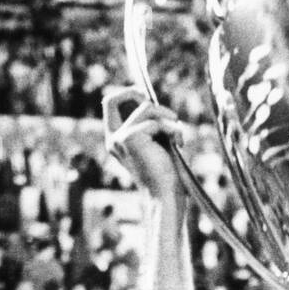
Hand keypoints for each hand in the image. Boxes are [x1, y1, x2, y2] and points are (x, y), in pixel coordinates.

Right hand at [103, 85, 188, 203]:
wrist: (165, 195)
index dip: (127, 93)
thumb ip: (150, 121)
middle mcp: (113, 138)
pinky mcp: (131, 138)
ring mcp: (120, 137)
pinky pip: (156, 120)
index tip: (146, 95)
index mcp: (115, 139)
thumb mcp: (156, 141)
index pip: (109, 103)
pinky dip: (172, 128)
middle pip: (117, 98)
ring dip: (167, 116)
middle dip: (142, 96)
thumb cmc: (165, 172)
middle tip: (164, 110)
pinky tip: (179, 143)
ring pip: (145, 108)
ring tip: (179, 133)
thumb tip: (149, 97)